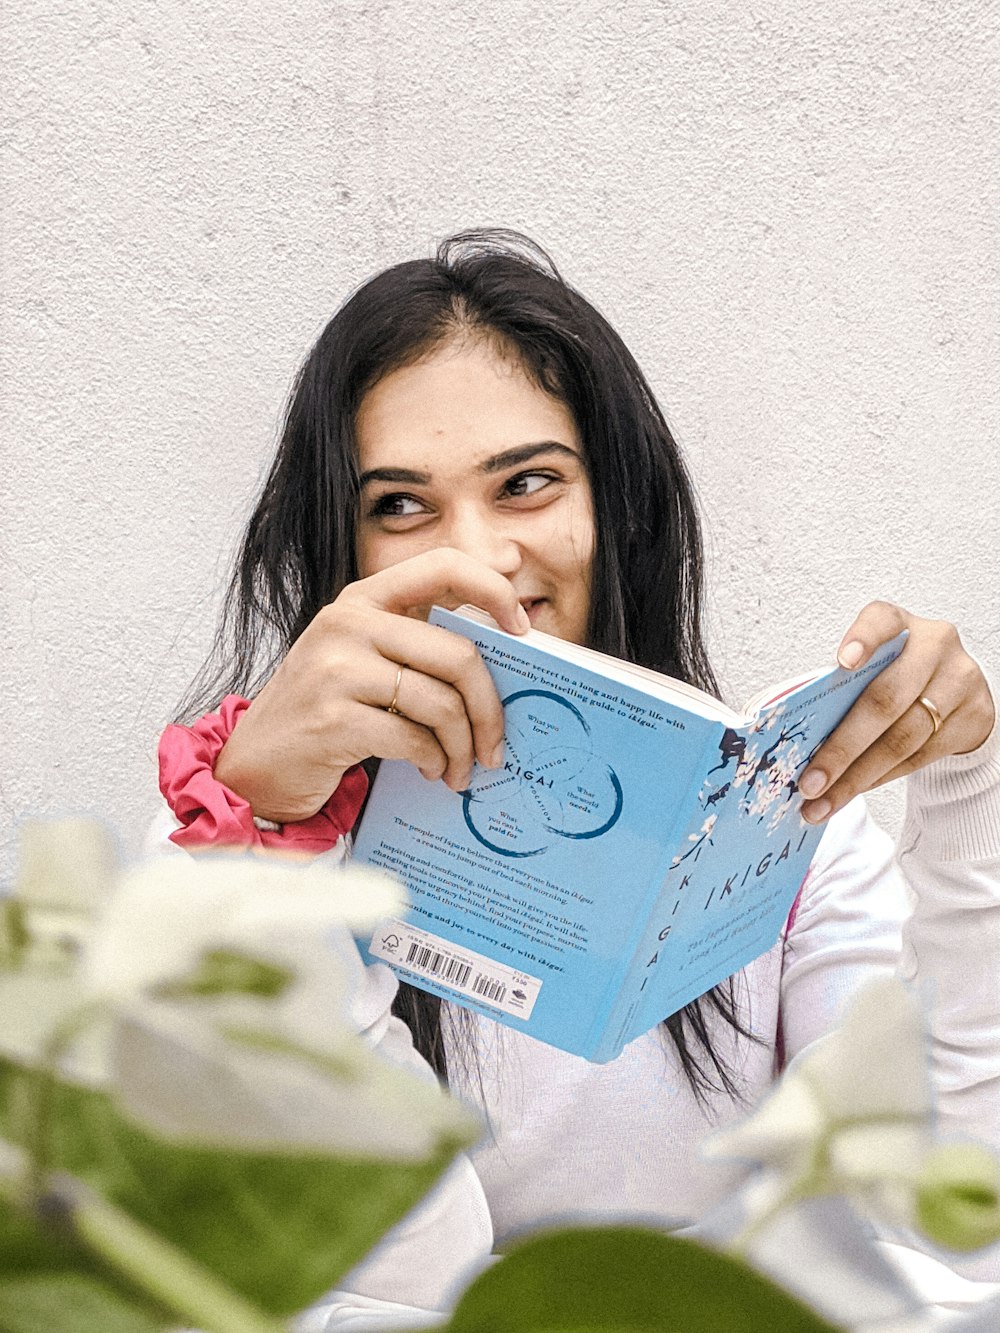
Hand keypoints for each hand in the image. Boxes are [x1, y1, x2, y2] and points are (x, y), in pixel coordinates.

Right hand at [213, 549, 530, 822]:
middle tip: (496, 744)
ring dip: (462, 747)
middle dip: (490, 708)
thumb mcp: (362, 658)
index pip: (443, 564)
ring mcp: (336, 669)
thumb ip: (417, 643)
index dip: (493, 589)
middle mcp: (348, 623)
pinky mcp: (333, 718)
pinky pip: (414, 739)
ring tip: (460, 769)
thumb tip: (506, 641)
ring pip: (441, 704)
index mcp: (362, 599)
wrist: (256, 763)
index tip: (521, 629)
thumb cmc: (324, 711)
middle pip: (458, 655)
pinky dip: (434, 761)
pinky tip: (431, 770)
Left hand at [798, 601, 995, 823]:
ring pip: (903, 738)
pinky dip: (880, 778)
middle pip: (885, 700)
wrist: (956, 690)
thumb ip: (844, 685)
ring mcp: (960, 681)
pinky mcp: (975, 716)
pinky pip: (920, 757)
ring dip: (857, 777)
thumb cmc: (895, 674)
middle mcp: (934, 645)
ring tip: (823, 802)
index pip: (880, 621)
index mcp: (898, 624)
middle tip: (809, 782)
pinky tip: (854, 791)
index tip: (842, 664)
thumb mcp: (873, 665)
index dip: (862, 640)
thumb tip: (797, 734)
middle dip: (842, 748)